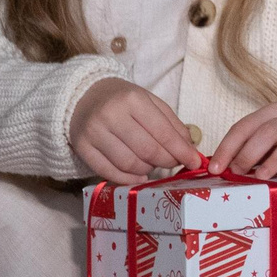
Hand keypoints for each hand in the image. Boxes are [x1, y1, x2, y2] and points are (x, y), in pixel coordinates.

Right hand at [70, 78, 200, 184]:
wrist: (85, 96)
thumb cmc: (123, 100)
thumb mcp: (150, 102)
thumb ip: (171, 123)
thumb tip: (189, 149)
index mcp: (132, 100)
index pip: (162, 132)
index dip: (181, 151)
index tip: (195, 162)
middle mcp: (111, 115)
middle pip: (147, 150)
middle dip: (167, 161)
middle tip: (175, 164)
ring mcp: (94, 133)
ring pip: (129, 164)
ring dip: (148, 170)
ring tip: (154, 165)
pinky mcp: (82, 148)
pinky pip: (108, 172)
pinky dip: (128, 179)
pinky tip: (139, 175)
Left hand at [210, 104, 276, 180]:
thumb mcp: (269, 138)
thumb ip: (248, 148)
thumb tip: (221, 168)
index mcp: (272, 113)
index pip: (245, 126)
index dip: (228, 147)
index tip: (216, 168)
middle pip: (268, 131)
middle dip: (249, 153)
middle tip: (237, 173)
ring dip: (275, 159)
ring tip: (262, 176)